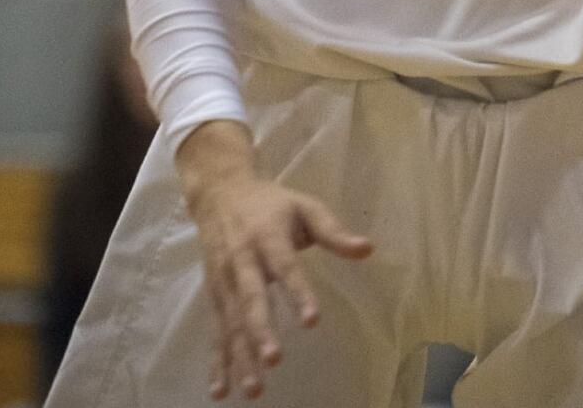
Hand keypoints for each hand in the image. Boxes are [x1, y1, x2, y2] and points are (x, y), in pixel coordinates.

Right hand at [176, 123, 372, 401]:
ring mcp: (224, 280)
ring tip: (254, 388)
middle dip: (261, 330)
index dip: (298, 292)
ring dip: (240, 356)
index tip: (312, 320)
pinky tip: (222, 390)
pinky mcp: (214, 295)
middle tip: (274, 360)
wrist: (220, 193)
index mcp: (268, 235)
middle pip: (251, 298)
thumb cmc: (271, 204)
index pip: (286, 266)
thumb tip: (368, 249)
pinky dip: (218, 361)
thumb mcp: (304, 206)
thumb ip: (333, 231)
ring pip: (231, 322)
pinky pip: (216, 331)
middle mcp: (242, 260)